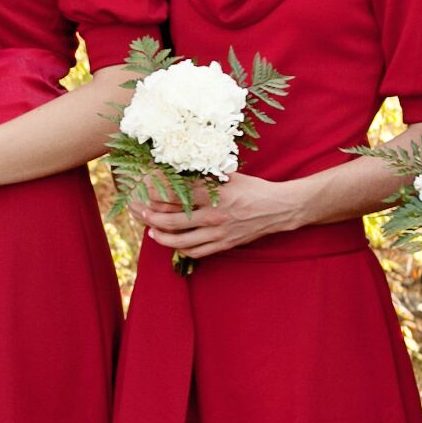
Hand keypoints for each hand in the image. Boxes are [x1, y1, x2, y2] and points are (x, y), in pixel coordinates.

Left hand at [138, 172, 306, 258]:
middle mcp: (215, 216)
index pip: (180, 197)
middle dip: (154, 218)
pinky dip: (182, 249)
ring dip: (163, 238)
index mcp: (216, 195)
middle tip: (142, 214)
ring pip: (183, 241)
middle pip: (175, 221)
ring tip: (152, 232)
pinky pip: (198, 252)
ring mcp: (220, 233)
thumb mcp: (231, 177)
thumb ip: (207, 176)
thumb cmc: (254, 189)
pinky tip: (174, 244)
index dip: (159, 195)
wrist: (279, 209)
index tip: (145, 192)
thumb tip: (182, 170)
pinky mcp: (225, 244)